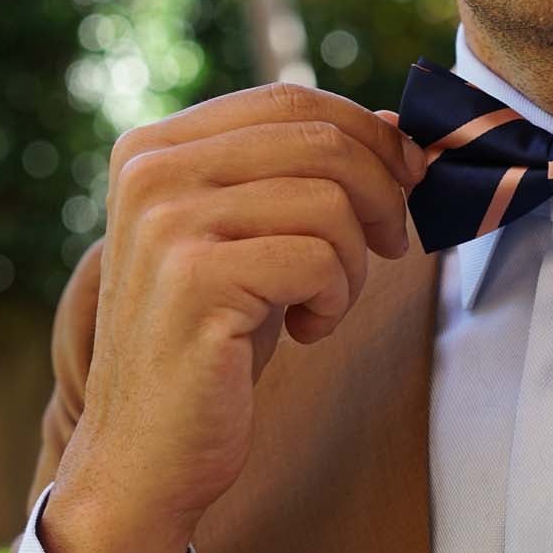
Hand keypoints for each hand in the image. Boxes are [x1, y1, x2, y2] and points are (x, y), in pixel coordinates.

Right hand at [42, 82, 425, 552]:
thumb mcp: (251, 245)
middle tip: (383, 250)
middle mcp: (152, 171)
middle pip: (321, 140)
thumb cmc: (210, 350)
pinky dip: (335, 301)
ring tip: (320, 305)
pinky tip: (303, 331)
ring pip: (330, 200)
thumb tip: (393, 127)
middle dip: (381, 197)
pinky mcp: (197, 279)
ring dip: (353, 263)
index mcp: (156, 148)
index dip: (369, 136)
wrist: (148, 454)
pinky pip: (320, 258)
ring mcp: (168, 222)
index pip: (291, 99)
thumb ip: (298, 180)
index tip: (405, 183)